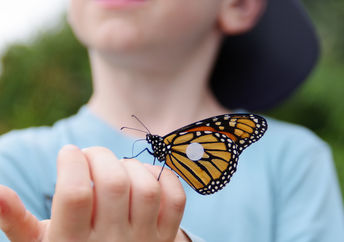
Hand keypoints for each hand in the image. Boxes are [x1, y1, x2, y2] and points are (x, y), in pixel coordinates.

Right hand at [0, 145, 189, 241]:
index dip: (71, 163)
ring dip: (131, 166)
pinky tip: (145, 177)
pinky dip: (164, 178)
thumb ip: (18, 220)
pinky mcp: (166, 237)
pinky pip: (175, 199)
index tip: (68, 153)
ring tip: (117, 168)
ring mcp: (144, 241)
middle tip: (90, 156)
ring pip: (146, 188)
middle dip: (100, 157)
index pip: (75, 193)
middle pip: (113, 184)